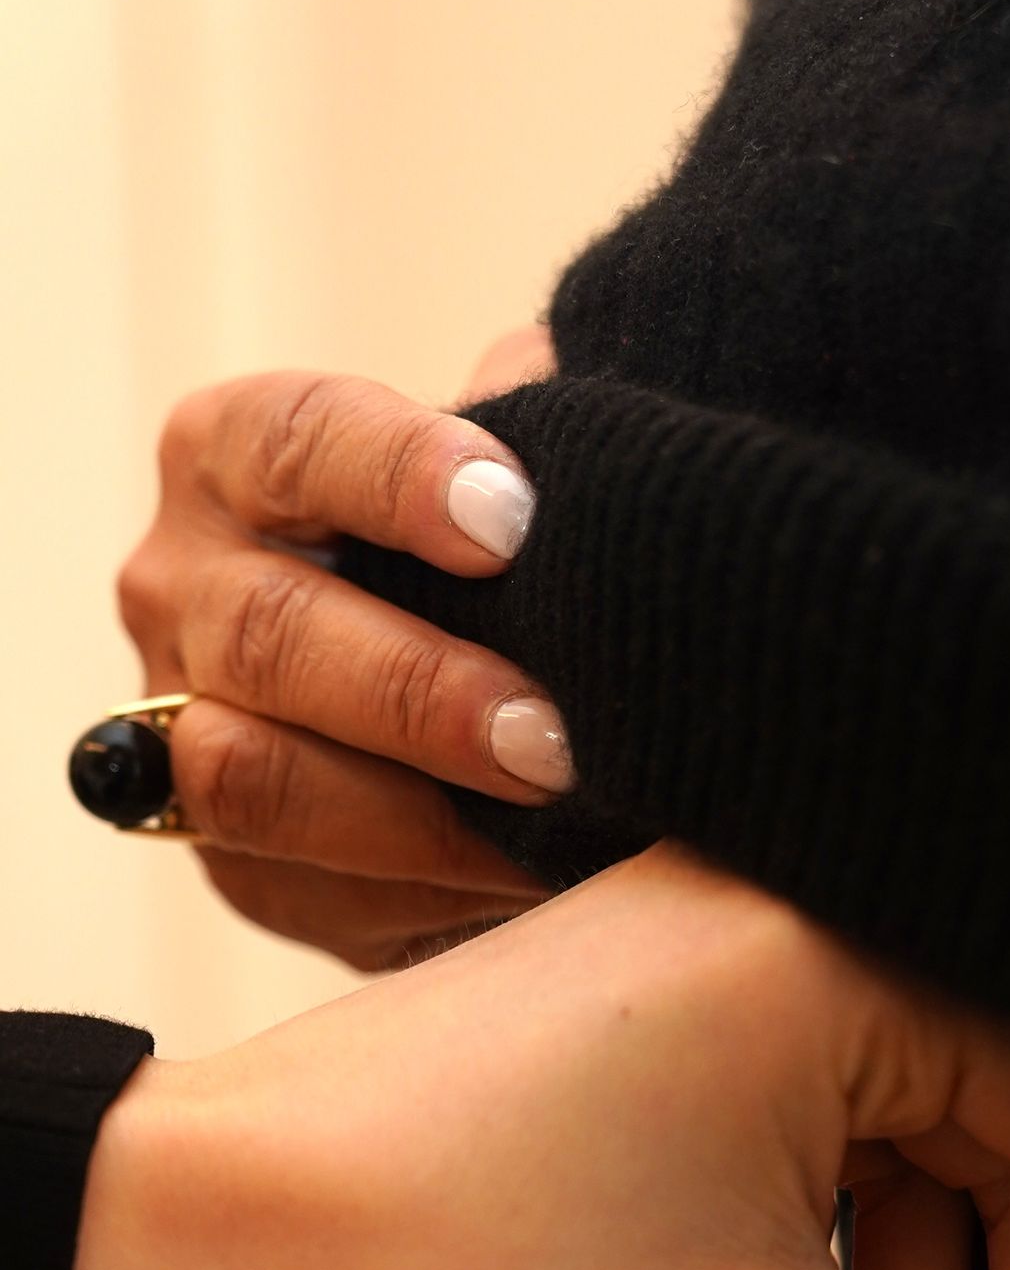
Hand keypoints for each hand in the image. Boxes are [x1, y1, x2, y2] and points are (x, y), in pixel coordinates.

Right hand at [116, 358, 568, 965]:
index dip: (401, 475)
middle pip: (271, 632)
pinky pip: (305, 887)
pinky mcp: (234, 862)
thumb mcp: (512, 487)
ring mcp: (181, 729)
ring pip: (254, 775)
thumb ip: (537, 430)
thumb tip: (568, 377)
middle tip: (548, 733)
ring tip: (542, 814)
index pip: (294, 439)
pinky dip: (424, 892)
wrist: (464, 725)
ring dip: (409, 809)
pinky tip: (526, 883)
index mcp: (234, 457)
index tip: (515, 518)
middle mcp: (182, 585)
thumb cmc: (493, 570)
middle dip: (420, 690)